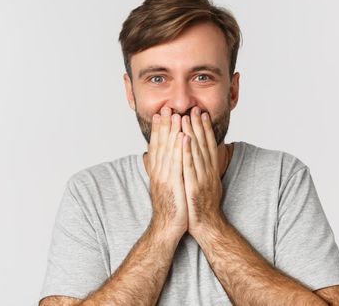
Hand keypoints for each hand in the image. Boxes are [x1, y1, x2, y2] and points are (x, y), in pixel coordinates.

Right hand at [146, 107, 187, 240]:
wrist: (166, 229)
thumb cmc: (169, 208)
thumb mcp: (163, 187)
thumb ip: (160, 172)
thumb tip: (155, 160)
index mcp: (157, 172)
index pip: (156, 146)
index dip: (158, 130)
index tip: (160, 114)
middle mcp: (158, 173)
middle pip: (160, 145)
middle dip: (164, 125)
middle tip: (166, 108)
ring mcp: (165, 178)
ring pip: (168, 151)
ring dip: (171, 132)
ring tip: (175, 116)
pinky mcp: (173, 185)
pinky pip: (177, 164)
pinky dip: (179, 149)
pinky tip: (183, 137)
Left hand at [181, 106, 224, 236]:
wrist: (207, 226)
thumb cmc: (202, 207)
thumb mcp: (204, 184)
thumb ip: (201, 170)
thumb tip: (196, 159)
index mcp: (210, 171)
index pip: (208, 145)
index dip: (205, 129)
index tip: (201, 114)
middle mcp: (208, 172)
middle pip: (203, 145)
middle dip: (198, 125)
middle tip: (194, 108)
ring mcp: (202, 178)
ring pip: (196, 151)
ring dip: (192, 133)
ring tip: (187, 117)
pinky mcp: (194, 186)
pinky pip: (189, 166)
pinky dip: (187, 151)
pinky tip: (183, 138)